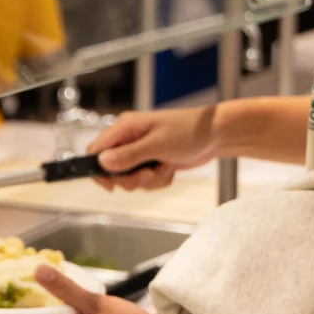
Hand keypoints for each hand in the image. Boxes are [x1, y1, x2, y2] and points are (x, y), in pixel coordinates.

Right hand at [87, 106, 217, 191]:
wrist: (217, 135)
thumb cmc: (190, 131)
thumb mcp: (158, 144)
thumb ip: (129, 155)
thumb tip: (103, 162)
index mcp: (124, 128)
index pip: (96, 150)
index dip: (98, 170)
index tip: (111, 185)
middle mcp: (128, 139)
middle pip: (111, 169)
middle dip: (131, 178)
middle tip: (148, 176)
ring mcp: (139, 151)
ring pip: (129, 178)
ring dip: (148, 181)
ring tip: (164, 168)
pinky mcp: (150, 162)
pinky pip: (144, 181)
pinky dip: (157, 181)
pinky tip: (169, 169)